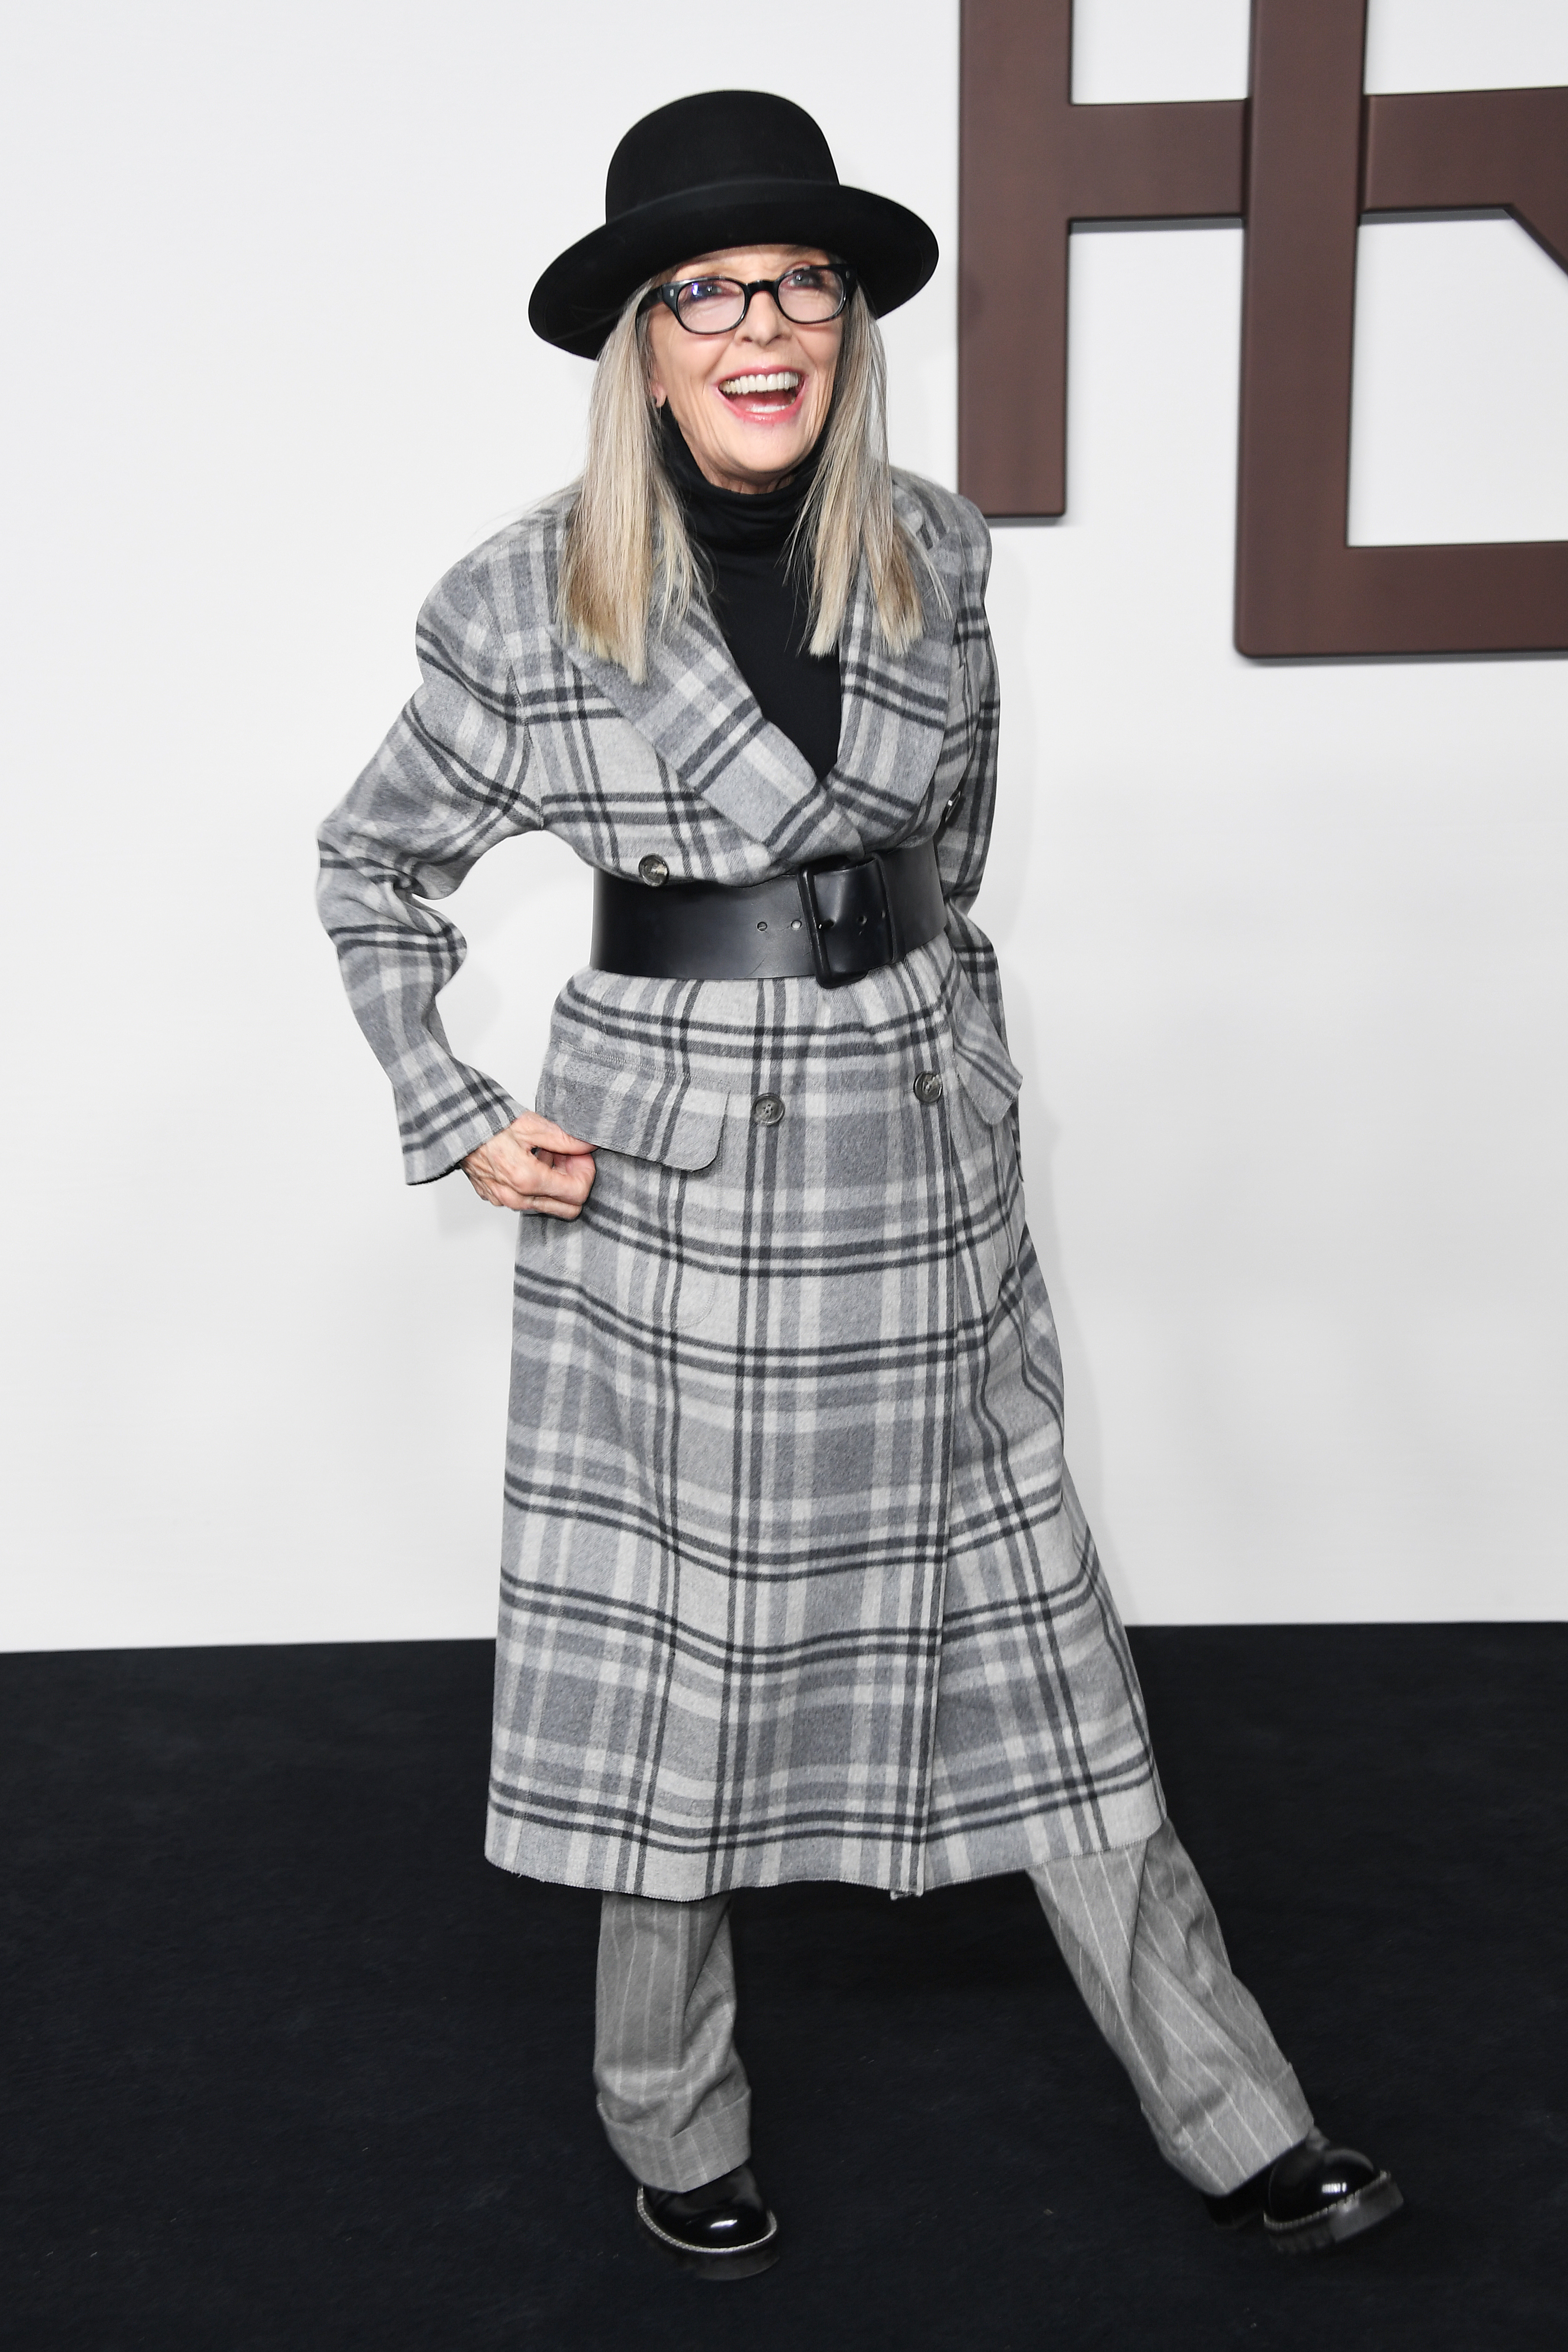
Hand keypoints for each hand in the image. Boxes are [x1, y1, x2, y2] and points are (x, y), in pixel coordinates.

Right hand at [463, 1113, 595, 1217]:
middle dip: (574, 1182)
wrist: (453, 1127)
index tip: (581, 1155)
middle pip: (567, 1208)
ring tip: (547, 1153)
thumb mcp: (532, 1125)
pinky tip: (531, 1160)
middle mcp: (516, 1198)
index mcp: (527, 1179)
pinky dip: (537, 1184)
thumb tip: (588, 1145)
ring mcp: (505, 1201)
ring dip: (555, 1182)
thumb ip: (565, 1140)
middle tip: (568, 1156)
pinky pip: (528, 1200)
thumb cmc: (487, 1123)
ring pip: (548, 1204)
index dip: (585, 1173)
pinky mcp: (496, 1198)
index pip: (577, 1193)